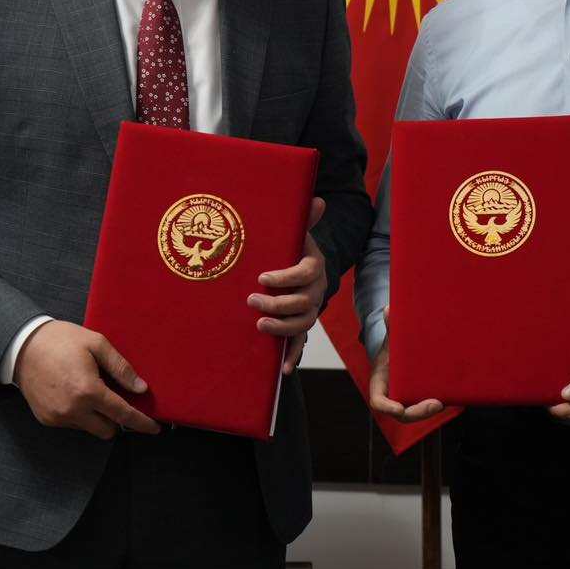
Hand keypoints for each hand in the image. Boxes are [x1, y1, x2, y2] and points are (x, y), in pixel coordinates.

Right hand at [13, 320, 160, 437]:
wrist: (22, 345)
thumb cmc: (61, 340)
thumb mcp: (96, 344)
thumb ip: (121, 368)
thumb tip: (141, 388)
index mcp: (88, 391)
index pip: (122, 415)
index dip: (141, 423)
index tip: (154, 428)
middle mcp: (73, 410)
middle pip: (107, 430)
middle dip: (117, 420)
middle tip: (118, 401)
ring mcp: (58, 417)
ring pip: (90, 428)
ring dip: (97, 417)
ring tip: (91, 391)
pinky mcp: (46, 419)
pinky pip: (72, 424)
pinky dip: (79, 414)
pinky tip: (75, 393)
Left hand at [248, 197, 327, 374]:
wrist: (302, 270)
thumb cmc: (293, 249)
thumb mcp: (297, 233)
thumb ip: (305, 218)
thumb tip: (317, 199)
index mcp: (314, 267)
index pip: (306, 273)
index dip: (285, 277)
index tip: (262, 277)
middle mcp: (316, 291)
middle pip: (303, 302)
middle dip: (278, 304)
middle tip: (252, 301)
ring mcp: (310, 310)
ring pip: (303, 324)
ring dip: (282, 328)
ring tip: (260, 324)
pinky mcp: (301, 326)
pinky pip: (300, 344)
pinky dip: (293, 356)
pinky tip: (283, 369)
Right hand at [368, 306, 443, 422]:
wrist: (401, 356)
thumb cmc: (393, 349)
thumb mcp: (391, 339)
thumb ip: (391, 327)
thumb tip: (389, 310)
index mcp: (381, 385)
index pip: (379, 402)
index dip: (388, 407)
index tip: (399, 408)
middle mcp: (393, 397)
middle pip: (403, 413)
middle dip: (418, 412)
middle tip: (436, 404)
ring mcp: (407, 400)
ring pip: (417, 412)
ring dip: (429, 411)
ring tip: (444, 401)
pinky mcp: (420, 399)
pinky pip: (426, 406)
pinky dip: (436, 404)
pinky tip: (451, 398)